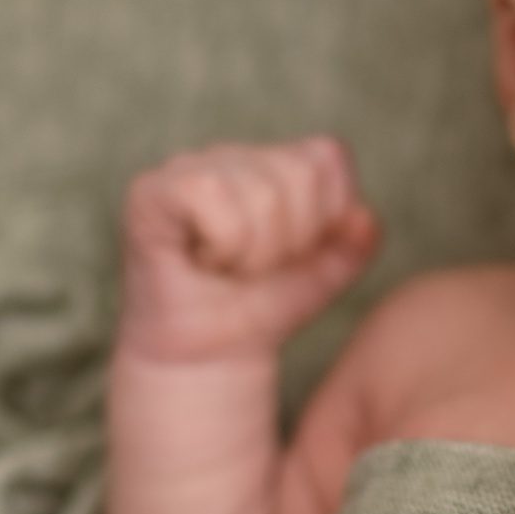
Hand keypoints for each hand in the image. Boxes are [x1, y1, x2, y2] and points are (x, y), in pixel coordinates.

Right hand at [116, 135, 381, 365]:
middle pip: (298, 176)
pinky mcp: (151, 191)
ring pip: (261, 193)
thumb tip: (363, 217)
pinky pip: (209, 193)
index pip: (328, 157)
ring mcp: (189, 167)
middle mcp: (233, 155)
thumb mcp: (323, 278)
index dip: (323, 218)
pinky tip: (203, 260)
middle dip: (288, 243)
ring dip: (255, 253)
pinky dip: (222, 244)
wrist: (207, 358)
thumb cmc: (260, 308)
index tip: (292, 253)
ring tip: (229, 267)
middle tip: (255, 267)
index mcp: (274, 163)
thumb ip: (355, 245)